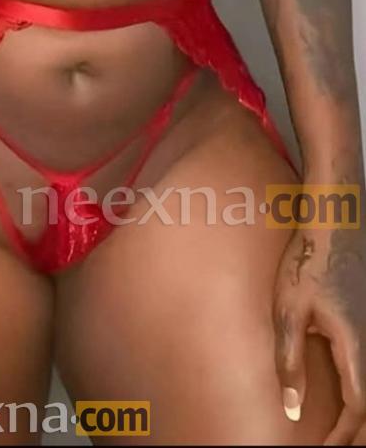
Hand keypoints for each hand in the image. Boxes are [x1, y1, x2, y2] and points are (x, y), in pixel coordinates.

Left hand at [273, 223, 365, 443]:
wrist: (334, 221)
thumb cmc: (308, 262)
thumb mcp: (289, 311)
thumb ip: (290, 361)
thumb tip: (292, 410)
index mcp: (356, 348)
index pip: (358, 410)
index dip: (342, 437)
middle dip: (354, 434)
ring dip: (358, 416)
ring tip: (338, 434)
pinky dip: (359, 395)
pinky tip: (346, 400)